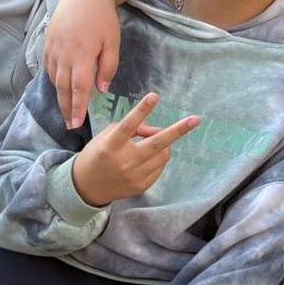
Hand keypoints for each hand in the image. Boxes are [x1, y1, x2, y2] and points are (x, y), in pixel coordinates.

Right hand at [44, 0, 126, 128]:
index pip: (78, 89)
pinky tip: (59, 88)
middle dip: (66, 109)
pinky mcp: (48, 43)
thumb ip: (108, 67)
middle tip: (70, 126)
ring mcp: (53, 48)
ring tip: (65, 112)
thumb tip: (101, 90)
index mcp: (81, 55)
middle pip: (62, 88)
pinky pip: (49, 67)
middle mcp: (63, 54)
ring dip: (59, 97)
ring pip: (54, 79)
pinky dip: (53, 80)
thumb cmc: (103, 18)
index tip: (77, 123)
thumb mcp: (112, 42)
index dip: (77, 108)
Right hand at [70, 91, 199, 204]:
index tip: (154, 96)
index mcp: (111, 146)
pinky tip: (144, 159)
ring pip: (163, 153)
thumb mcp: (106, 136)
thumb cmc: (97, 155)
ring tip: (148, 144)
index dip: (142, 110)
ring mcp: (134, 176)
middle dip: (178, 130)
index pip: (129, 125)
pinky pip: (160, 166)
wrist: (87, 188)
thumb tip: (154, 129)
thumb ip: (131, 129)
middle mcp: (124, 161)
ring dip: (162, 145)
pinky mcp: (142, 186)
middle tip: (195, 120)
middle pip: (157, 143)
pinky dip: (157, 158)